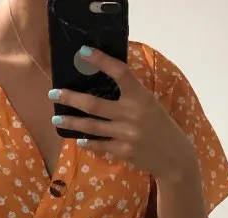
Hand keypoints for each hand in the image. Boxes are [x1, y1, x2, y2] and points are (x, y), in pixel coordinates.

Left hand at [50, 48, 196, 182]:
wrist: (173, 156)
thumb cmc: (159, 125)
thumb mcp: (149, 103)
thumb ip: (129, 95)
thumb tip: (102, 84)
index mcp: (140, 96)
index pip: (119, 72)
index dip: (101, 60)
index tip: (83, 52)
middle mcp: (132, 114)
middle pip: (94, 104)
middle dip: (70, 98)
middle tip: (53, 93)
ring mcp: (126, 134)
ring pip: (91, 126)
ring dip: (71, 122)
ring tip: (56, 119)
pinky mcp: (123, 151)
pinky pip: (99, 144)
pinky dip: (87, 142)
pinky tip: (78, 139)